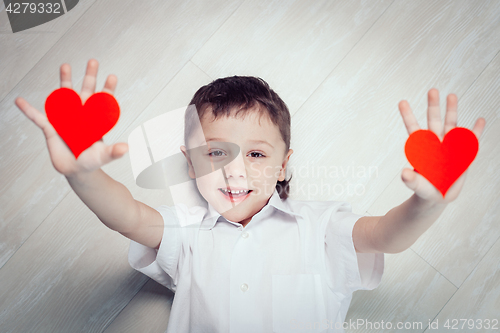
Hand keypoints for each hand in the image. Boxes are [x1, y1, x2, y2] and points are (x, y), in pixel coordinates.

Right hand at [15, 59, 128, 177]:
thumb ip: (113, 152)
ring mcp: (66, 119)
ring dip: (65, 81)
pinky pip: (37, 118)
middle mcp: (81, 115)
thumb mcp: (103, 156)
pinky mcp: (51, 128)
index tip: (112, 77)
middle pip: (86, 91)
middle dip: (90, 76)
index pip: (103, 102)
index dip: (107, 90)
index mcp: (94, 120)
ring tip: (66, 65)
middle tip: (93, 61)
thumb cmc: (91, 160)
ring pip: (65, 96)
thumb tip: (126, 148)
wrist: (77, 169)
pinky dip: (28, 110)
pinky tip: (19, 101)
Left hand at [398, 88, 485, 202]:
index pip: (413, 129)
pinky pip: (471, 141)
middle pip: (433, 121)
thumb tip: (404, 174)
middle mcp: (435, 143)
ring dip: (452, 110)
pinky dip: (475, 131)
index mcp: (422, 148)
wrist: (438, 196)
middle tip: (432, 90)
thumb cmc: (425, 189)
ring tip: (451, 95)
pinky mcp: (463, 154)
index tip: (402, 102)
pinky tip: (480, 120)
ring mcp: (450, 147)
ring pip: (451, 125)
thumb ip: (411, 180)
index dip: (408, 116)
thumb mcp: (417, 186)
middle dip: (433, 106)